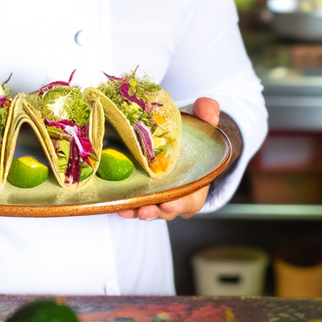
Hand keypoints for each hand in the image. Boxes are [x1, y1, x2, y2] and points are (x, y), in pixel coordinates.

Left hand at [117, 97, 218, 221]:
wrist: (177, 137)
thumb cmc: (192, 135)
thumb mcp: (202, 121)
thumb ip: (208, 113)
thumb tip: (208, 109)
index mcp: (194, 185)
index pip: (189, 201)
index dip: (180, 205)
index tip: (169, 204)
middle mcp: (174, 195)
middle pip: (164, 210)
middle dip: (154, 212)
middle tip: (145, 210)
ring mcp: (155, 195)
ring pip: (145, 208)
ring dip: (135, 211)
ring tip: (125, 210)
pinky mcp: (139, 190)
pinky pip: (131, 201)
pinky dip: (122, 203)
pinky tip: (114, 202)